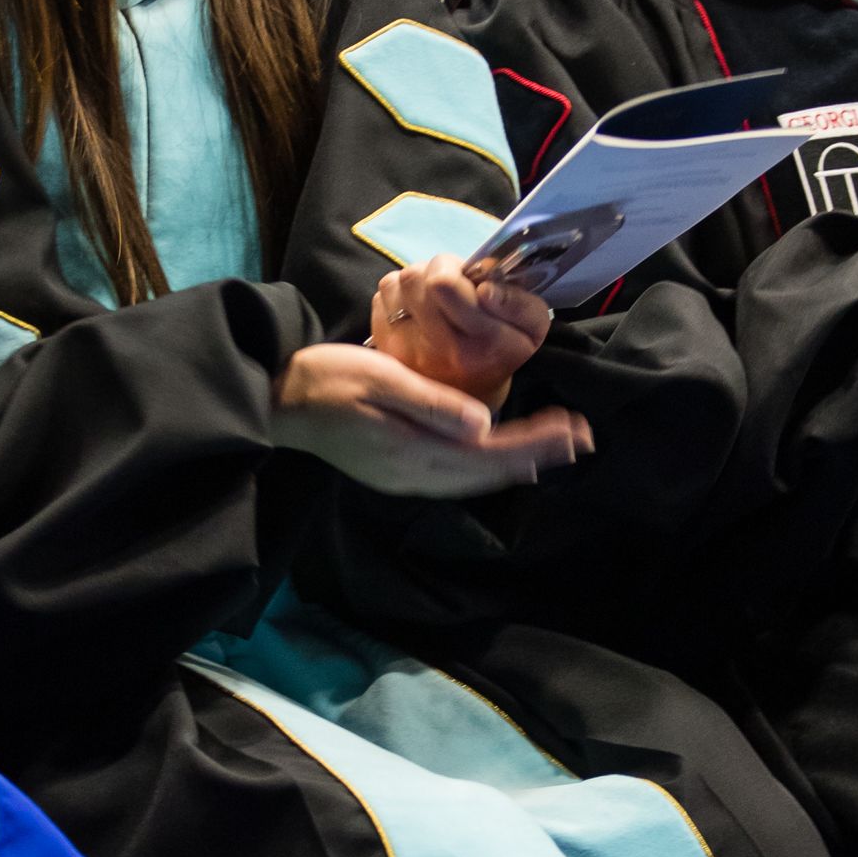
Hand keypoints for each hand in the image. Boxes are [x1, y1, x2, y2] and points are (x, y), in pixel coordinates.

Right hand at [272, 341, 590, 496]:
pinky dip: (485, 467)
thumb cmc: (326, 380)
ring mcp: (403, 477)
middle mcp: (414, 475)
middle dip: (536, 455)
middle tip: (581, 438)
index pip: (490, 453)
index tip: (573, 428)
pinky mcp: (394, 470)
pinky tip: (496, 456)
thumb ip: (433, 403)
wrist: (276, 401)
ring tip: (552, 449)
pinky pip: (454, 475)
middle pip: (488, 472)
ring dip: (515, 463)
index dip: (535, 442)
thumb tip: (487, 424)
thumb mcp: (381, 378)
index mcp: (414, 452)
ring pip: (472, 478)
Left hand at [368, 253, 551, 408]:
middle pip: (415, 277)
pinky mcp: (384, 346)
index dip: (455, 269)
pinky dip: (398, 295)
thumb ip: (519, 303)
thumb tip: (486, 288)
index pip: (442, 283)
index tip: (469, 282)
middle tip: (451, 285)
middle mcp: (438, 350)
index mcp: (479, 343)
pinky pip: (382, 297)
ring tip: (433, 298)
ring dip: (415, 282)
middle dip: (434, 271)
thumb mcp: (530, 330)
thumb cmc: (500, 353)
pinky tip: (416, 311)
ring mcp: (404, 350)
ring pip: (395, 282)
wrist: (467, 400)